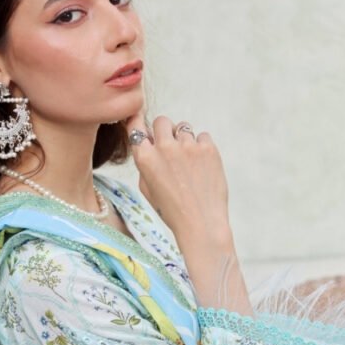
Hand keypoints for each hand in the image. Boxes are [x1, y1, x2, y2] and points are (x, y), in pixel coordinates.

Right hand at [125, 110, 230, 243]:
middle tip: (170, 147)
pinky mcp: (208, 148)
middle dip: (164, 131)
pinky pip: (202, 136)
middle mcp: (164, 148)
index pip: (135, 126)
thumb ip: (145, 163)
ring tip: (189, 163)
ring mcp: (188, 146)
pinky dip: (201, 147)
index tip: (143, 124)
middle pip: (162, 121)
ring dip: (184, 141)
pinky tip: (201, 166)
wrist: (201, 223)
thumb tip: (148, 144)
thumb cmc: (171, 211)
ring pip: (184, 128)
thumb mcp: (147, 189)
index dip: (138, 122)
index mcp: (145, 158)